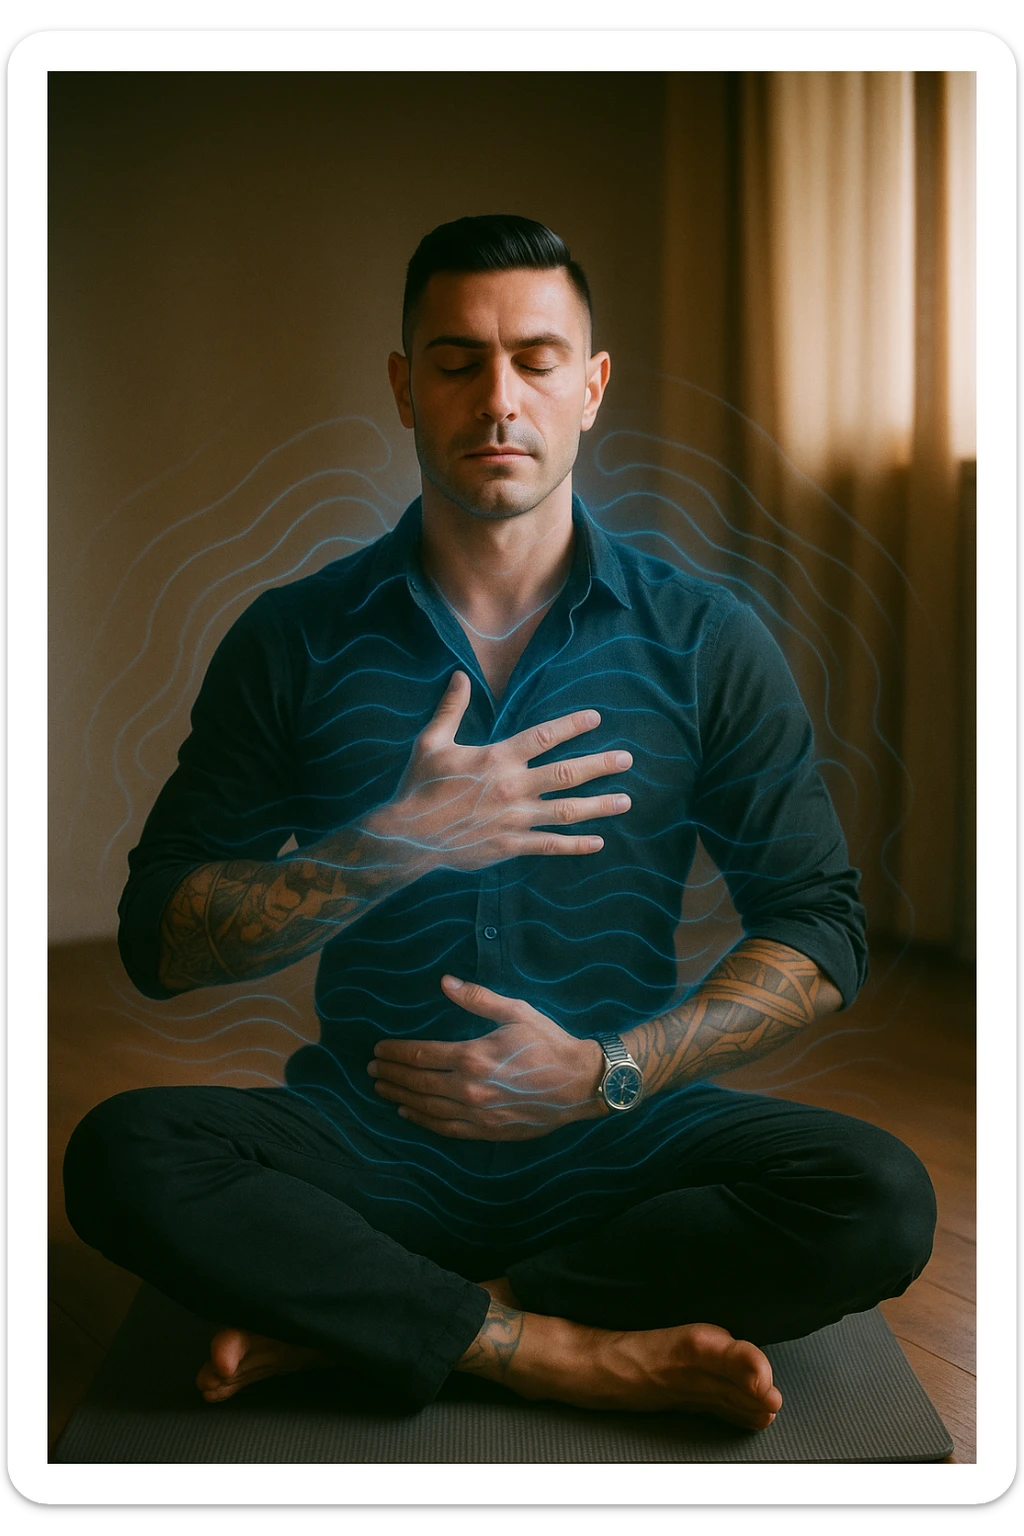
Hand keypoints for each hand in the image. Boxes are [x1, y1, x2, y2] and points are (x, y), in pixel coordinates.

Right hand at [364, 671, 631, 875]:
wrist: (408, 836)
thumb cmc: (419, 786)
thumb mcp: (431, 741)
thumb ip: (451, 708)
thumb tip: (460, 675)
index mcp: (497, 758)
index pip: (544, 736)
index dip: (573, 725)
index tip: (596, 717)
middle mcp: (513, 787)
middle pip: (567, 774)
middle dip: (600, 765)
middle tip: (627, 759)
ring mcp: (515, 818)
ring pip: (567, 811)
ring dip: (599, 806)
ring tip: (626, 801)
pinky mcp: (511, 845)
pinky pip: (551, 845)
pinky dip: (576, 845)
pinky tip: (598, 842)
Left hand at [367, 975, 607, 1140]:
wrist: (580, 1084)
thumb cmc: (548, 1043)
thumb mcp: (515, 1011)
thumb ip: (477, 998)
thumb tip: (445, 982)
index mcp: (472, 1056)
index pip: (420, 1055)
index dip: (395, 1052)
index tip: (378, 1048)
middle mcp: (468, 1087)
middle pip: (417, 1082)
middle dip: (390, 1074)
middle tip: (370, 1068)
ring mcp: (476, 1113)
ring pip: (426, 1107)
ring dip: (400, 1097)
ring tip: (381, 1089)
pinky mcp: (486, 1130)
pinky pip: (445, 1127)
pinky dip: (422, 1120)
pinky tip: (408, 1113)